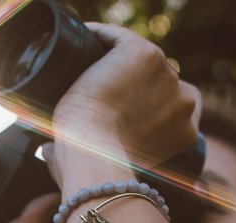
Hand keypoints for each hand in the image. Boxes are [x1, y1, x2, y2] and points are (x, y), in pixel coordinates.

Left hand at [52, 23, 200, 176]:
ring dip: (116, 61)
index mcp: (187, 132)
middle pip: (158, 81)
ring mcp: (167, 75)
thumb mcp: (108, 172)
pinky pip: (117, 38)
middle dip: (135, 84)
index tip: (118, 107)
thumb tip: (48, 152)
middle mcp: (185, 101)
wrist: (93, 156)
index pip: (171, 107)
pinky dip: (97, 37)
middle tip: (101, 88)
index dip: (146, 105)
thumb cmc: (96, 171)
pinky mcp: (144, 54)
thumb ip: (90, 160)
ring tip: (86, 67)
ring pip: (138, 59)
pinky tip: (79, 42)